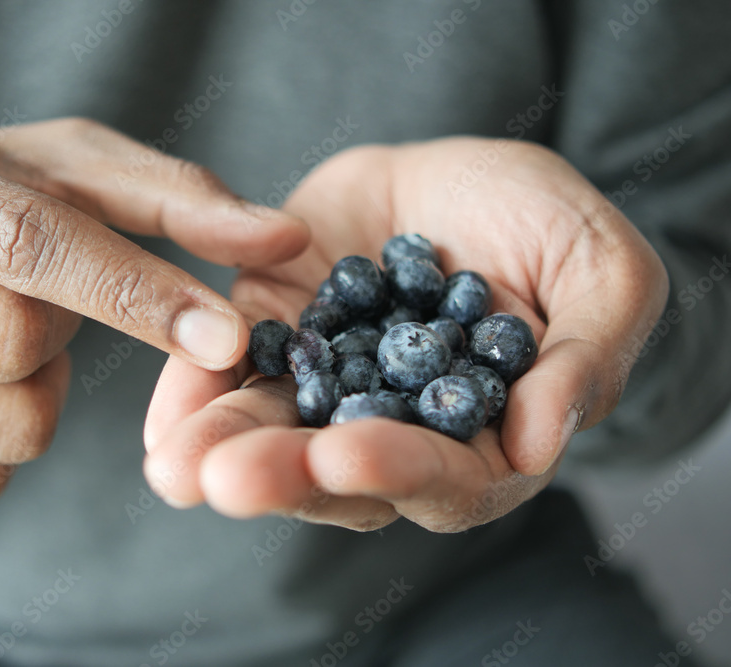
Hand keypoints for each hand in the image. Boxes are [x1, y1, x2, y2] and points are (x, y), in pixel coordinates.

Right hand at [0, 120, 307, 502]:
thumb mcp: (68, 173)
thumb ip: (180, 200)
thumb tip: (288, 240)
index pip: (20, 242)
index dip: (134, 290)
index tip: (229, 336)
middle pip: (14, 342)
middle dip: (65, 329)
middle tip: (37, 295)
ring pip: (12, 424)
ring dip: (45, 386)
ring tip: (1, 334)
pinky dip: (12, 436)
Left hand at [143, 138, 666, 531]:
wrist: (466, 174)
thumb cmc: (551, 225)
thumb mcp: (601, 273)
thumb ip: (585, 356)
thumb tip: (540, 443)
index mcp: (480, 437)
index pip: (445, 475)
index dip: (399, 468)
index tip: (346, 455)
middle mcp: (391, 426)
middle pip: (338, 473)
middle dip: (283, 476)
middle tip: (226, 480)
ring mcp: (326, 380)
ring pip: (274, 429)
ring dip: (223, 448)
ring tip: (175, 464)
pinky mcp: (277, 330)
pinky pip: (233, 365)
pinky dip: (194, 390)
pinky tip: (162, 418)